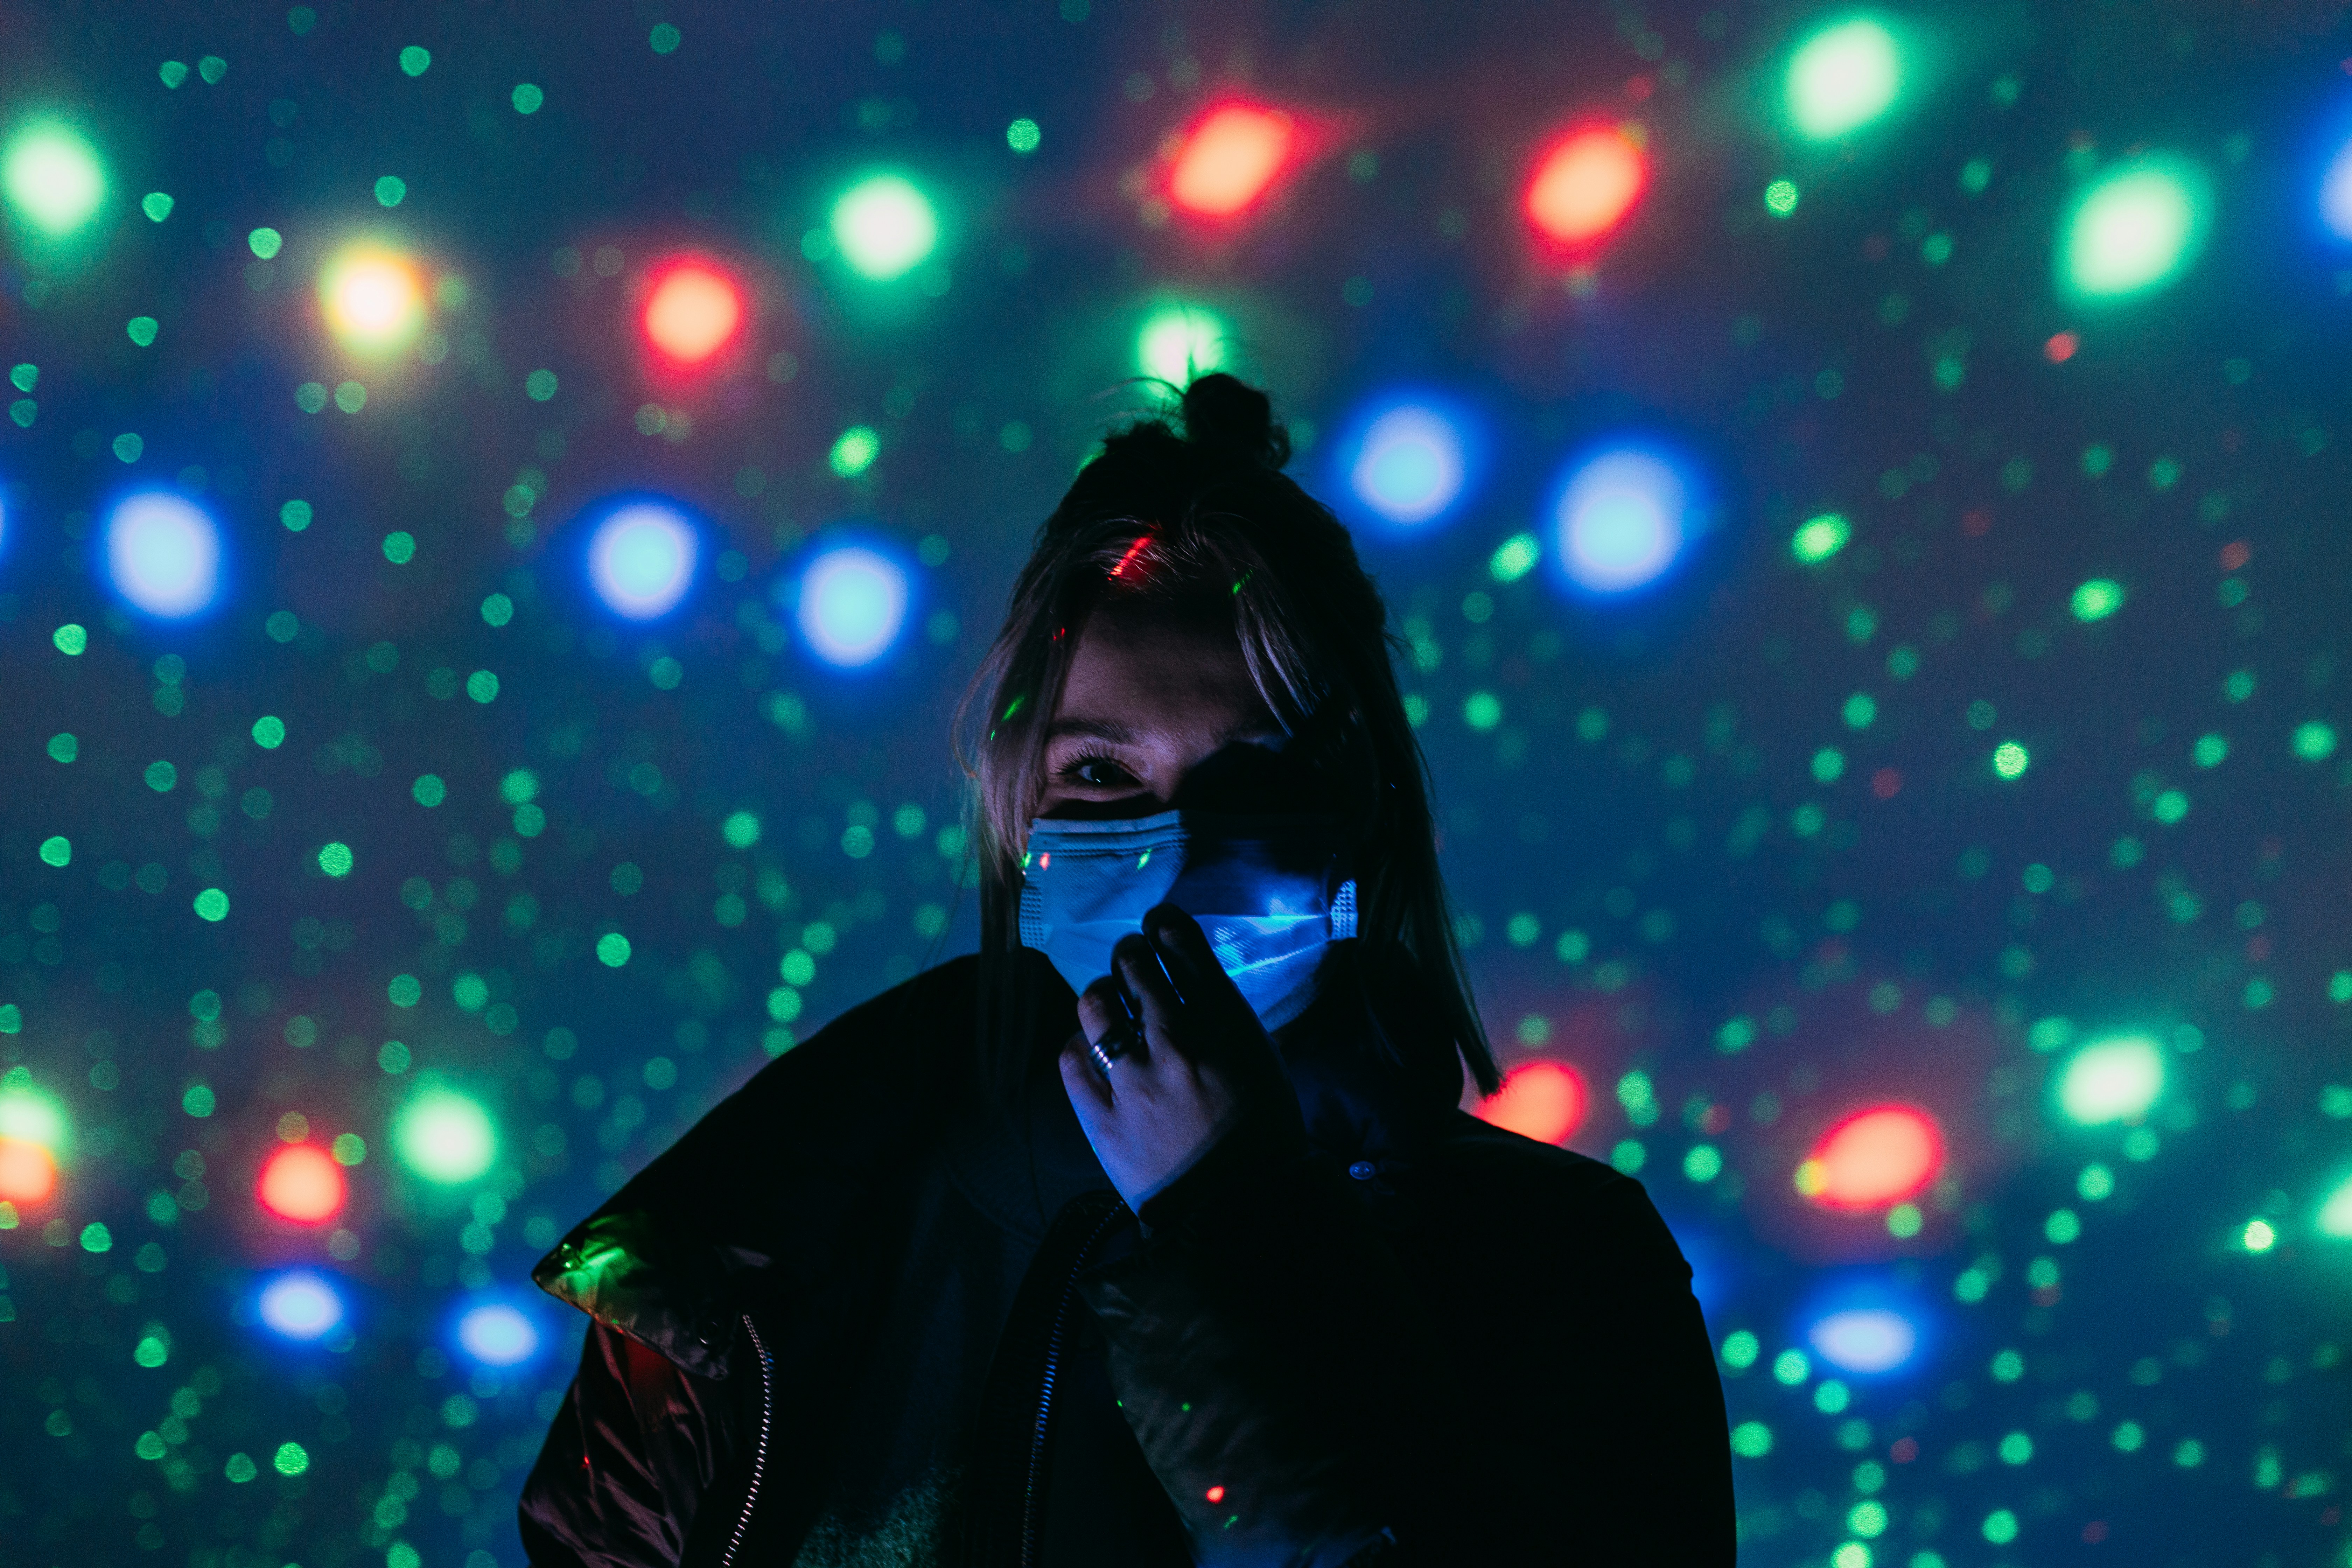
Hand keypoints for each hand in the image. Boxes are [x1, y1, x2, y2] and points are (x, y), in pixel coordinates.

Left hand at [1060, 903, 1290, 1214]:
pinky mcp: (1099, 1117)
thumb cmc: (1263, 1140)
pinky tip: (1090, 1050)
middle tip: (1134, 961)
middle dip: (1132, 955)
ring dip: (1102, 993)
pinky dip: (1079, 1046)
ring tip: (1108, 1001)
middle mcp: (1174, 1043)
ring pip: (1095, 1004)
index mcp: (1224, 1028)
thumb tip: (1195, 989)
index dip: (1167, 926)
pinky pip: (1071, 1059)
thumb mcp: (1263, 1065)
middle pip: (1135, 966)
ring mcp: (1132, 1080)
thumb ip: (1228, 1023)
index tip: (1160, 925)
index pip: (1185, 949)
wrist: (1237, 1215)